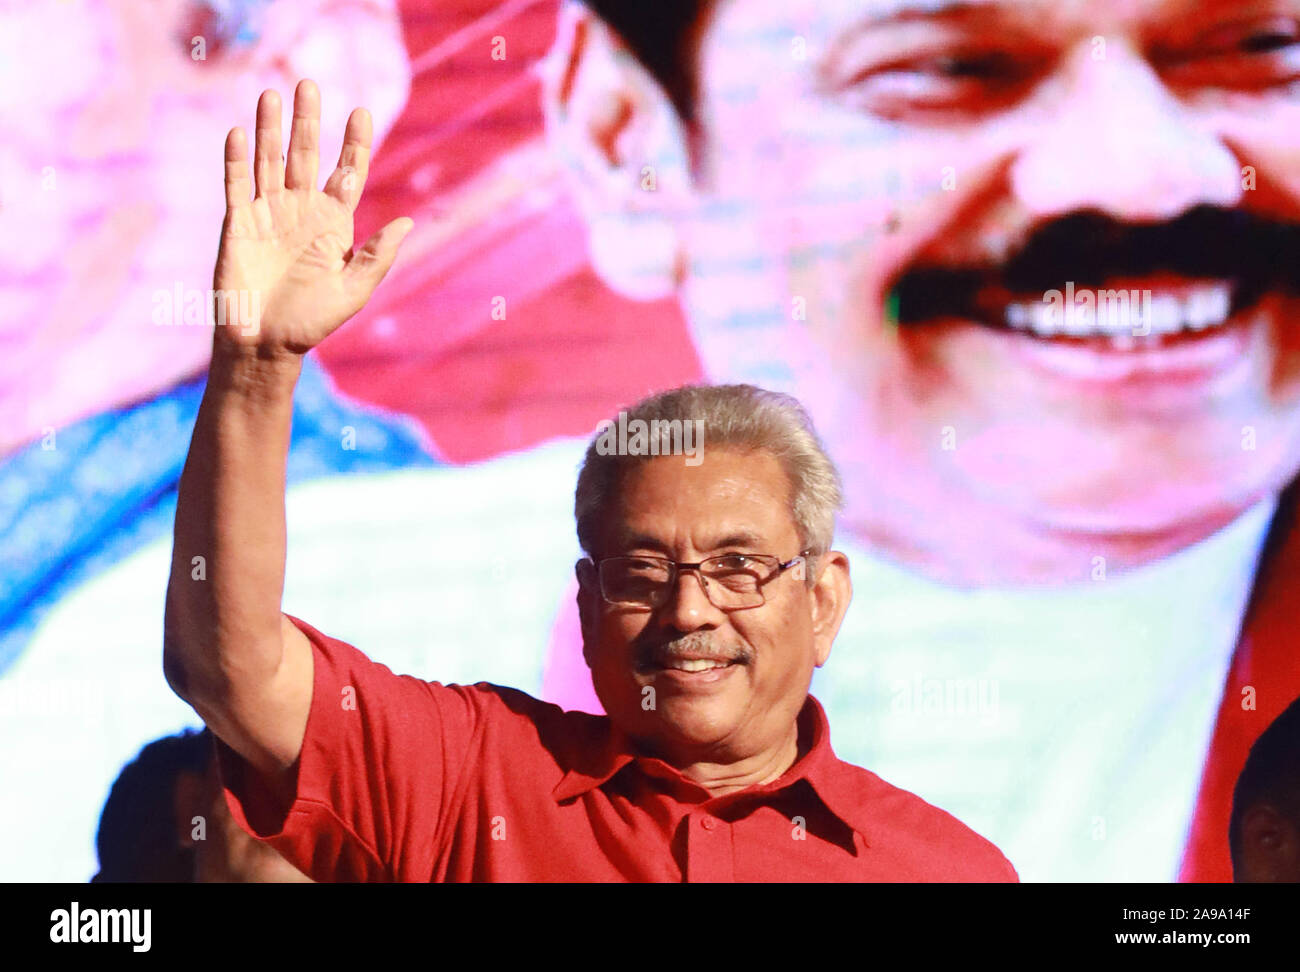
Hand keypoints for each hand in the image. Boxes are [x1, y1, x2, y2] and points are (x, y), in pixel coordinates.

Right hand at [212, 79, 411, 354]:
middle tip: (310, 83)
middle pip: (306, 155)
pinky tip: (238, 131)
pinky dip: (237, 159)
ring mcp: (268, 214)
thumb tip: (410, 223)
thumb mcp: (353, 290)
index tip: (362, 111)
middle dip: (309, 121)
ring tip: (273, 94)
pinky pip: (237, 184)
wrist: (264, 344)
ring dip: (270, 128)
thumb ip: (378, 256)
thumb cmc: (311, 323)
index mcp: (333, 225)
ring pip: (269, 160)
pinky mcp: (238, 224)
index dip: (354, 144)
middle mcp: (301, 211)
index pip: (346, 174)